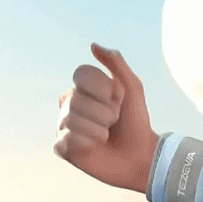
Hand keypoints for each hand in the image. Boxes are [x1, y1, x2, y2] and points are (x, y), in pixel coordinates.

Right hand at [54, 43, 159, 192]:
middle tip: (114, 122)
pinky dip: (85, 143)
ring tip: (106, 136)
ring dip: (97, 129)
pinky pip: (65, 140)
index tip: (118, 98)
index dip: (102, 88)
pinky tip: (94, 147)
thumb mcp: (132, 88)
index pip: (81, 75)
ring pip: (70, 120)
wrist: (141, 156)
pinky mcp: (62, 148)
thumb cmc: (137, 121)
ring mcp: (64, 126)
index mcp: (84, 88)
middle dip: (104, 112)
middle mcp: (70, 104)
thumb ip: (116, 63)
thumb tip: (93, 45)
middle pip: (75, 99)